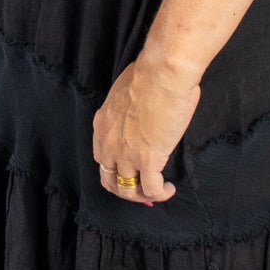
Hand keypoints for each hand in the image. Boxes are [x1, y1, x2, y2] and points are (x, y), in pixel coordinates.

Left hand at [93, 55, 200, 204]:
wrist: (162, 73)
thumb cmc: (151, 74)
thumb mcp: (127, 92)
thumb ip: (130, 107)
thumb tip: (145, 110)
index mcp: (102, 125)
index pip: (102, 158)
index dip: (116, 168)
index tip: (132, 169)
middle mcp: (109, 144)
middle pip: (109, 180)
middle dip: (126, 188)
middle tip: (142, 188)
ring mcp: (127, 154)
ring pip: (127, 190)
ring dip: (142, 196)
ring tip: (157, 190)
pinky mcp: (147, 161)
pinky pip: (150, 190)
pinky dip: (159, 194)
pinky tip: (168, 188)